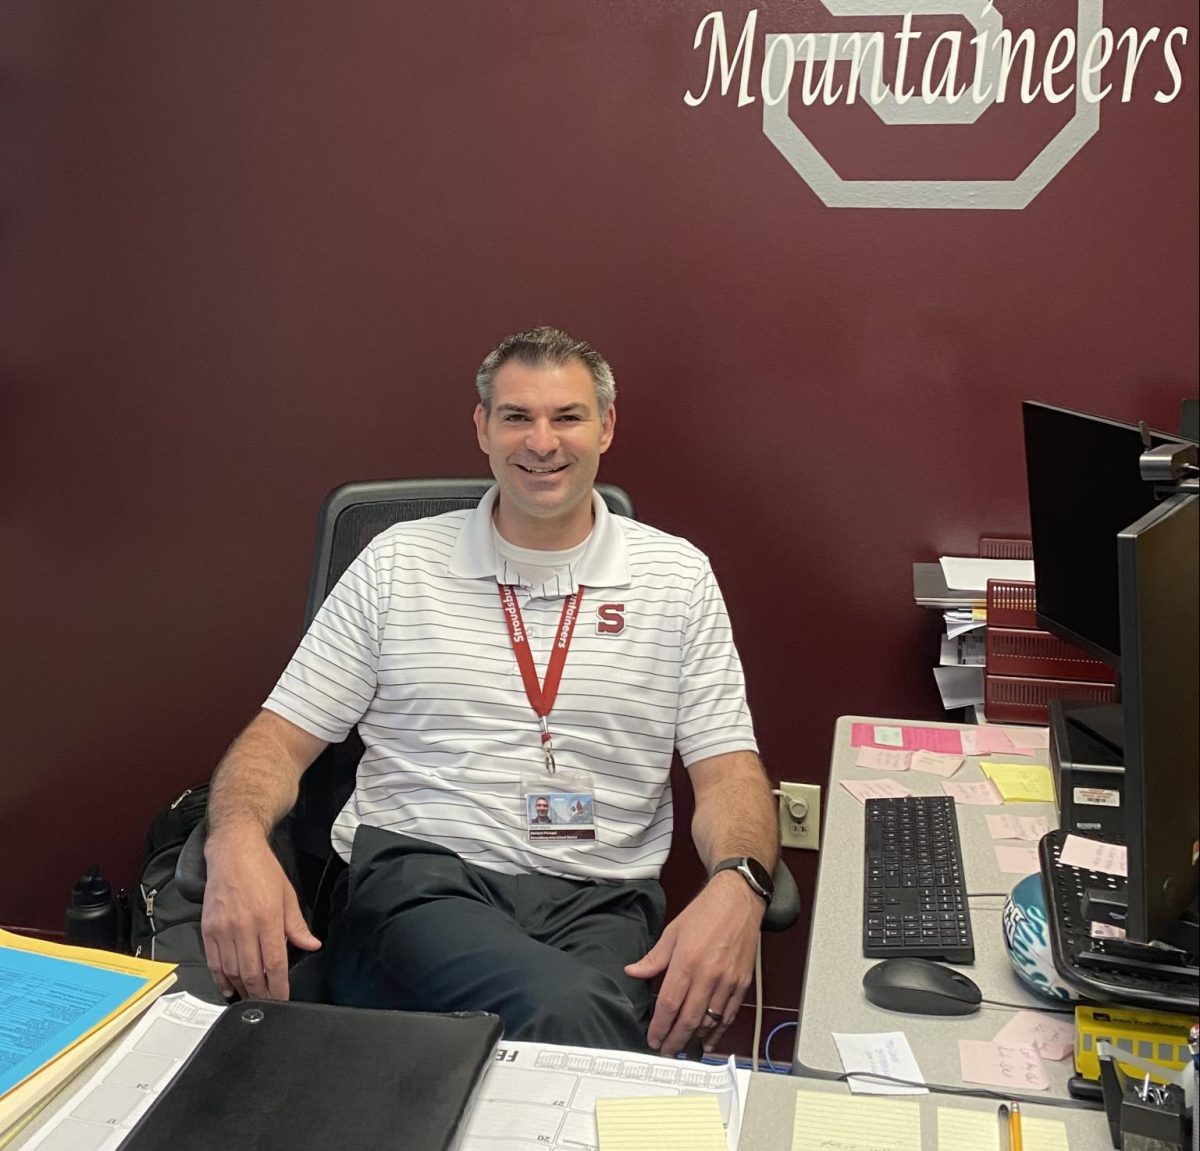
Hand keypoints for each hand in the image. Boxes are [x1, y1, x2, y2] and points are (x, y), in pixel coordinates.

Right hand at [200, 829, 320, 1000]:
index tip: (283, 998)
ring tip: (251, 998)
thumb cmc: (262, 870)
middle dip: (261, 993)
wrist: (233, 853)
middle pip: (252, 972)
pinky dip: (220, 978)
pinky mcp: (208, 929)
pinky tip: (228, 987)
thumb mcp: (288, 895)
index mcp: (268, 918)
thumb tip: (311, 945)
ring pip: (232, 971)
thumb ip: (297, 925)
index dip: (279, 985)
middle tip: (268, 1003)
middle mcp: (244, 926)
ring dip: (242, 989)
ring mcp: (223, 929)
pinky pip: (214, 962)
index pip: (275, 963)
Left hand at [624, 872, 762, 1055]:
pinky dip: (718, 1032)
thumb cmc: (706, 912)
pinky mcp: (741, 983)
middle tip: (665, 1051)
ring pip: (709, 1021)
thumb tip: (633, 972)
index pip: (669, 1004)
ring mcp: (727, 981)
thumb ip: (654, 958)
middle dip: (675, 1040)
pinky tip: (708, 1041)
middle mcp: (708, 975)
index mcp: (687, 961)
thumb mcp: (673, 931)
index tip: (653, 1038)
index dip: (660, 1026)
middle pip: (689, 1019)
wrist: (738, 901)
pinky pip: (729, 1015)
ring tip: (682, 1048)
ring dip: (695, 1039)